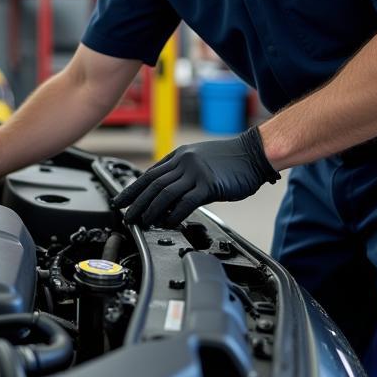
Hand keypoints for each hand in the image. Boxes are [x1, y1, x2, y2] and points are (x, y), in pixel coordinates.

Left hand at [112, 126, 279, 228]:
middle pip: (153, 183)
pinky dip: (174, 214)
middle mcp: (184, 161)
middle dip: (136, 202)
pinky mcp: (209, 184)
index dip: (133, 189)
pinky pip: (186, 201)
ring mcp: (196, 172)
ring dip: (151, 209)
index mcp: (180, 155)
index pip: (150, 173)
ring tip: (142, 222)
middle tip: (126, 215)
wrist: (255, 153)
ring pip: (165, 193)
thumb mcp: (200, 158)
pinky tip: (168, 223)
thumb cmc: (231, 160)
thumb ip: (182, 170)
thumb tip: (166, 190)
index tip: (121, 200)